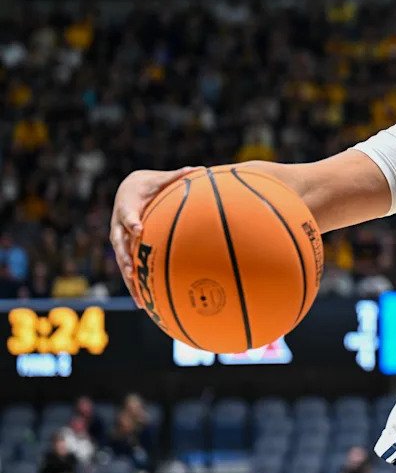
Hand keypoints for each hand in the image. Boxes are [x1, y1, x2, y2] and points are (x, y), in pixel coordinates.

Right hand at [110, 166, 198, 302]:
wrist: (129, 189)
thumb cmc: (148, 185)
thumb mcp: (159, 179)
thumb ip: (177, 176)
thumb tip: (199, 168)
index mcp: (126, 206)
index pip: (127, 214)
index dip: (131, 221)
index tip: (137, 229)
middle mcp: (119, 226)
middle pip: (119, 244)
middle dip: (125, 257)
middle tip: (132, 269)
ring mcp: (120, 240)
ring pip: (121, 261)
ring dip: (128, 278)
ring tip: (137, 295)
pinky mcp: (124, 250)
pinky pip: (128, 269)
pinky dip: (133, 285)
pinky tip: (143, 304)